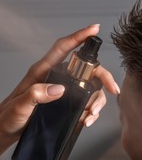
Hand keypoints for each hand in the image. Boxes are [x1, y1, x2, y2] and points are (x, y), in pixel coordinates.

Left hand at [0, 24, 119, 153]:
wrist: (7, 130)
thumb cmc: (9, 116)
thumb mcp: (19, 107)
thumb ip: (36, 95)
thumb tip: (59, 88)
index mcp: (43, 71)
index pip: (63, 48)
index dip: (79, 37)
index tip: (94, 29)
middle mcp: (56, 78)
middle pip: (87, 70)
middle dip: (103, 79)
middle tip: (113, 89)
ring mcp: (64, 90)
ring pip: (90, 89)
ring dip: (97, 102)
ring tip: (91, 116)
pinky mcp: (67, 102)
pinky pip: (87, 102)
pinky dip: (92, 112)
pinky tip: (87, 121)